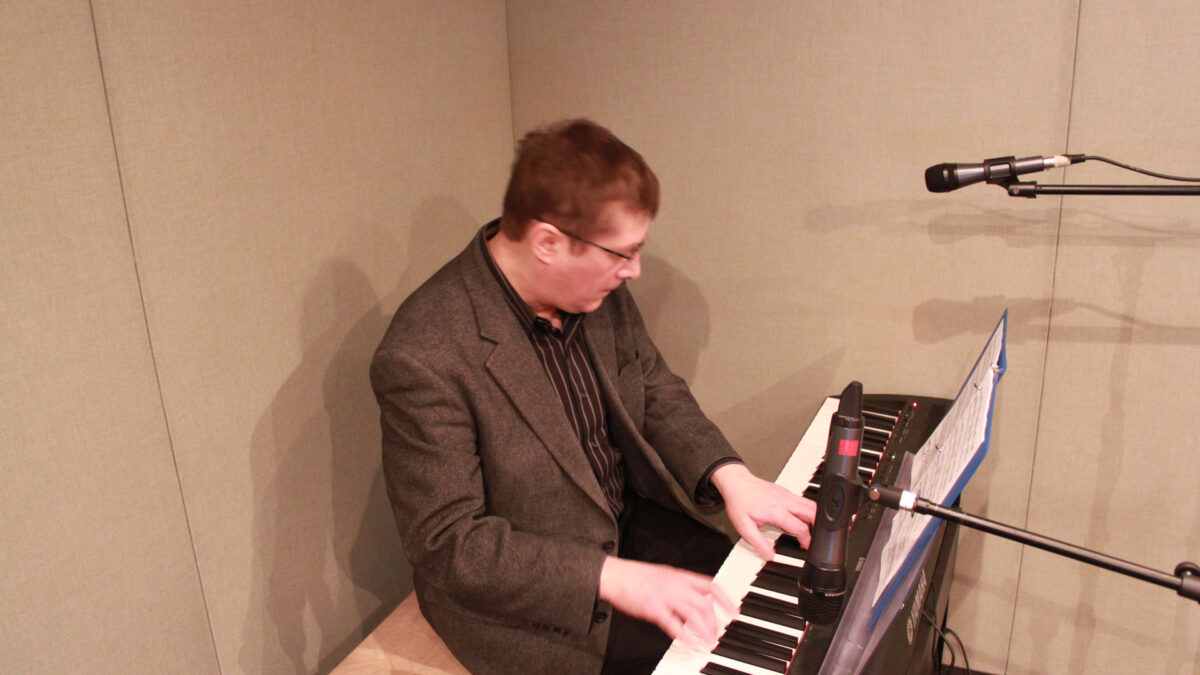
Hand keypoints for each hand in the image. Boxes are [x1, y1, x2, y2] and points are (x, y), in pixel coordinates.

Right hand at [598, 557, 735, 645]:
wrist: (614, 575)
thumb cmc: (636, 577)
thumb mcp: (663, 576)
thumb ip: (680, 586)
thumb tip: (694, 600)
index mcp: (680, 576)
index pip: (710, 585)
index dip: (725, 599)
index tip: (734, 611)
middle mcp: (675, 585)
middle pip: (704, 603)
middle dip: (714, 621)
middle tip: (717, 635)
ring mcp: (664, 596)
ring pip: (692, 613)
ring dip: (703, 630)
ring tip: (708, 642)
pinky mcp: (652, 607)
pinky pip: (672, 622)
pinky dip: (682, 634)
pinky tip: (689, 642)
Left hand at [710, 462, 815, 560]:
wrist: (736, 482)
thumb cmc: (739, 502)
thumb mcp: (744, 527)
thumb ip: (759, 543)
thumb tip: (770, 556)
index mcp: (776, 511)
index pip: (801, 527)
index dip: (806, 540)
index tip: (806, 547)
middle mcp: (785, 501)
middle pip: (812, 513)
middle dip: (818, 527)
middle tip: (814, 538)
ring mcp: (786, 494)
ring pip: (810, 504)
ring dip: (814, 517)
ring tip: (811, 529)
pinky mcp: (785, 491)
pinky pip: (803, 500)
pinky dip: (807, 510)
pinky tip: (801, 517)